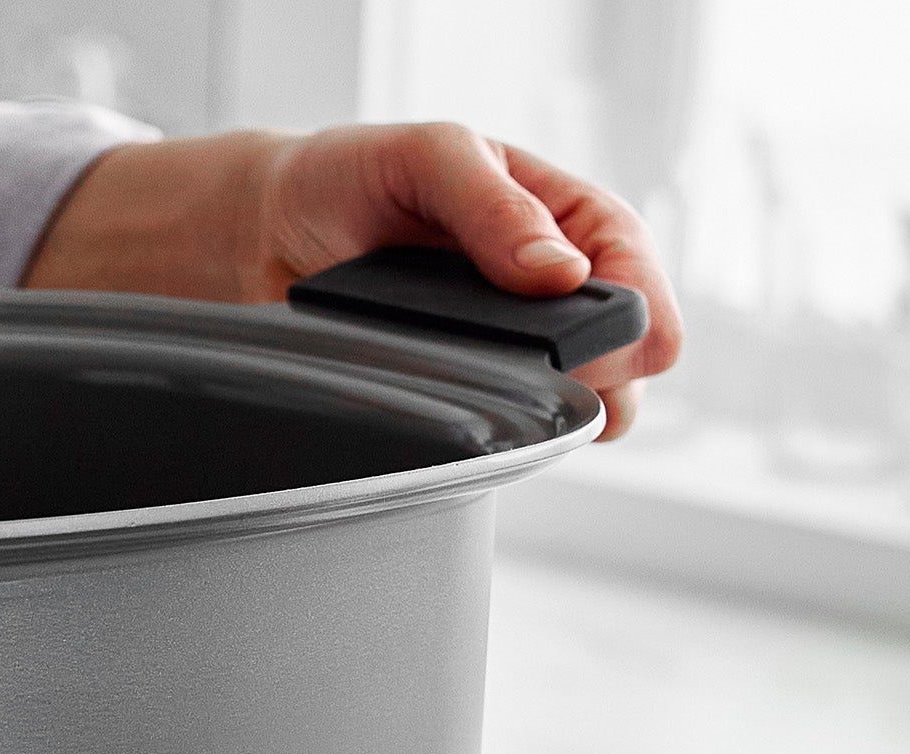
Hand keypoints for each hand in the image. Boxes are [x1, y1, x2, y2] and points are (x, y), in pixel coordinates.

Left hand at [24, 122, 680, 438]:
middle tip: (568, 383)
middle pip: (626, 348)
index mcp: (558, 213)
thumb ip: (493, 208)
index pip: (632, 262)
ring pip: (582, 401)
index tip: (625, 344)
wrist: (271, 233)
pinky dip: (514, 437)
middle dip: (611, 370)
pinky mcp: (467, 393)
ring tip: (531, 411)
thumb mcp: (429, 159)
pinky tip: (492, 433)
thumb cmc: (353, 178)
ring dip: (569, 412)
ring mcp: (511, 346)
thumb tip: (559, 270)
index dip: (638, 307)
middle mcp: (546, 285)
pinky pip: (513, 430)